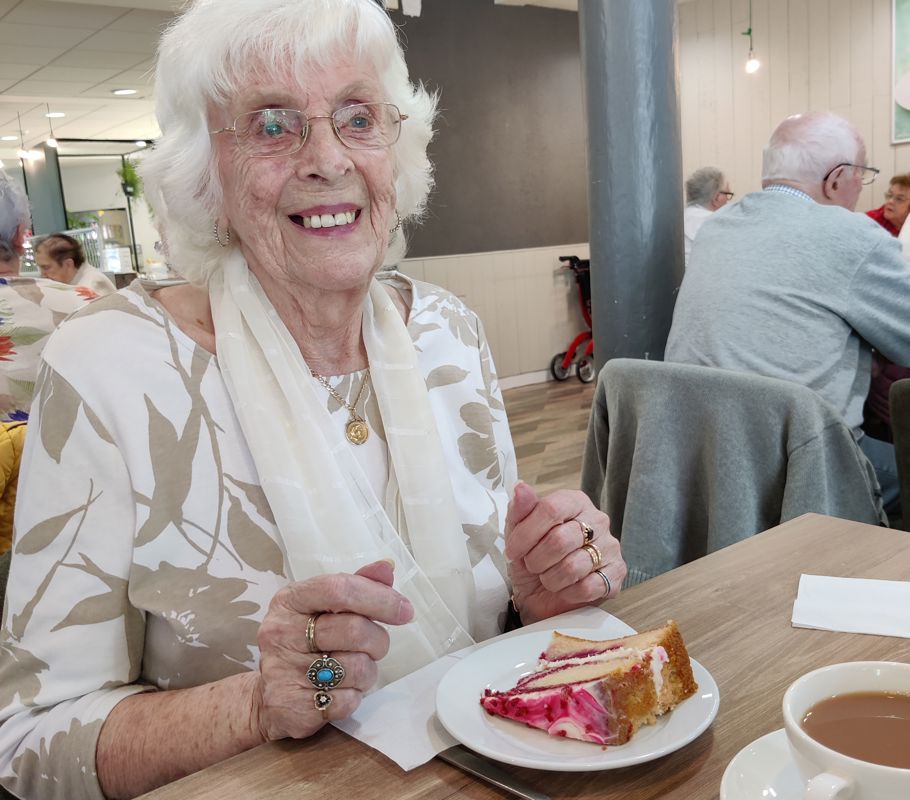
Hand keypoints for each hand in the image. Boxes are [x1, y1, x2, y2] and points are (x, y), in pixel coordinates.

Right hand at [252, 560, 413, 740]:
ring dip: (368, 671)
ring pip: (357, 668)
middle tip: (376, 646)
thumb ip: (356, 586)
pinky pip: (346, 701)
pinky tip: (340, 690)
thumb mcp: (322, 607)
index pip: (340, 589)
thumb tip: (387, 567)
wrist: (268, 696)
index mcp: (290, 600)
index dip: (379, 598)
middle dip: (378, 640)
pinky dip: (353, 697)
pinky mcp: (291, 706)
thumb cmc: (304, 642)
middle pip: (354, 630)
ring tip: (354, 669)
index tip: (405, 610)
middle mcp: (280, 632)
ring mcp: (282, 671)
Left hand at [505, 482, 625, 623]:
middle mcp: (597, 520)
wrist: (542, 597)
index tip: (513, 550)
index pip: (551, 509)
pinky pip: (588, 587)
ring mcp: (610, 547)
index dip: (526, 533)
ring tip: (548, 578)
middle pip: (560, 539)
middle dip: (536, 560)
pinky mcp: (616, 574)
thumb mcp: (517, 534)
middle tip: (532, 566)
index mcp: (574, 501)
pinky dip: (568, 592)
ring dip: (550, 579)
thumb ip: (519, 510)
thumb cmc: (533, 559)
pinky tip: (564, 589)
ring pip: (573, 566)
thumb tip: (520, 487)